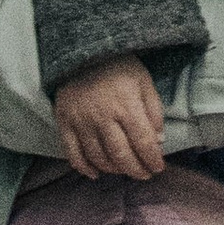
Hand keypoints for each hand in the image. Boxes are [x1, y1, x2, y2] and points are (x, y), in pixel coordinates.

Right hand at [53, 55, 167, 180]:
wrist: (82, 50)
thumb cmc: (118, 65)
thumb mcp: (144, 81)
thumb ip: (154, 111)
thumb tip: (158, 141)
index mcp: (126, 106)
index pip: (143, 143)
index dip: (153, 160)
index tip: (158, 167)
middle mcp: (103, 117)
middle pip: (122, 156)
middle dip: (136, 170)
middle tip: (144, 174)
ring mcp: (81, 122)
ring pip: (99, 158)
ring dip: (114, 169)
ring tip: (124, 169)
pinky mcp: (64, 122)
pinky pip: (73, 154)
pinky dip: (85, 167)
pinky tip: (96, 172)